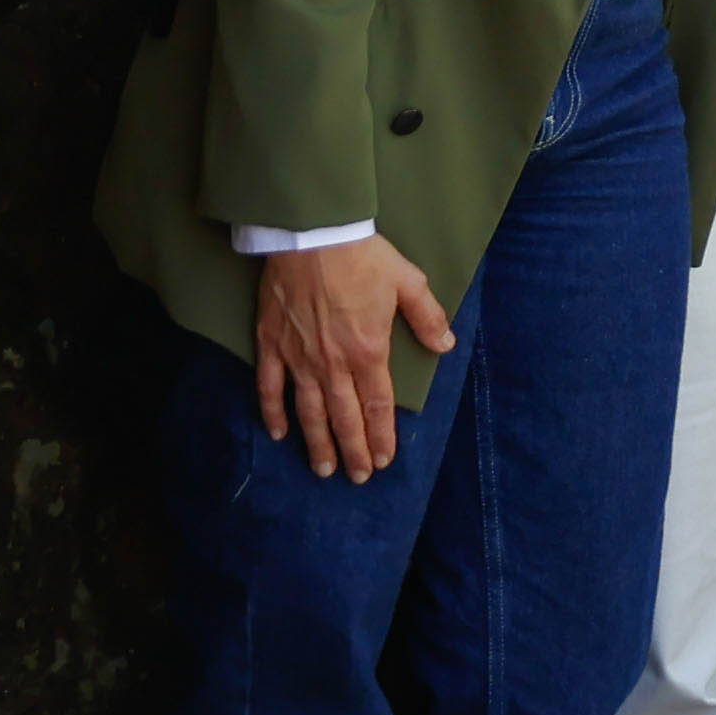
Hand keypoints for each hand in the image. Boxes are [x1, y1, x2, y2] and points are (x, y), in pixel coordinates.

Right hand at [252, 237, 453, 482]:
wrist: (312, 236)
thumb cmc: (363, 257)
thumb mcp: (408, 281)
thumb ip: (427, 317)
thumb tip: (445, 345)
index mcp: (369, 351)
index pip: (377, 406)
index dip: (381, 436)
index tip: (385, 460)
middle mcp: (333, 364)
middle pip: (344, 418)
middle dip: (353, 451)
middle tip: (358, 478)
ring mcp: (299, 358)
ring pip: (309, 412)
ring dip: (317, 444)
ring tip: (323, 470)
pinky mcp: (272, 345)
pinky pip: (270, 388)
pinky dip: (273, 413)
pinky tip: (278, 433)